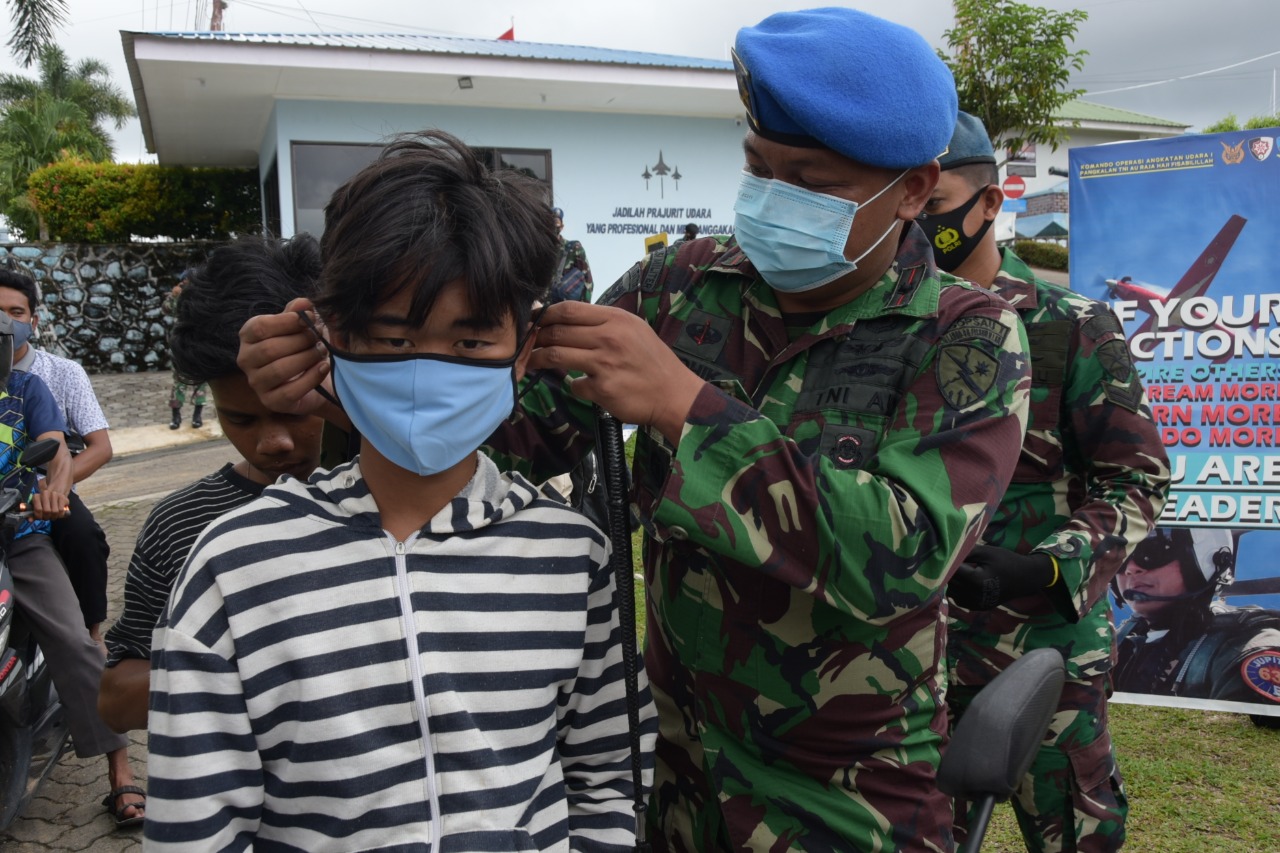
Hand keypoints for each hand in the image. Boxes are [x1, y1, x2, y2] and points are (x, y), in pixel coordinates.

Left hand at [29, 488, 69, 521]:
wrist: (55, 495)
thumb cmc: (43, 504)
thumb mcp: (36, 508)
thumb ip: (32, 515)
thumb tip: (30, 520)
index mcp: (36, 496)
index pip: (38, 509)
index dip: (39, 516)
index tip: (40, 518)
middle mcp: (45, 493)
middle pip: (47, 511)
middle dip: (47, 517)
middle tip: (46, 517)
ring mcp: (55, 495)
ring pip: (55, 511)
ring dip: (53, 516)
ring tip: (52, 516)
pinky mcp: (62, 497)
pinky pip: (61, 510)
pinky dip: (60, 515)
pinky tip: (58, 514)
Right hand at [237, 297, 333, 417]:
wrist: (317, 378)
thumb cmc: (304, 346)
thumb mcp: (301, 325)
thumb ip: (299, 312)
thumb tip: (304, 302)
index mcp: (248, 336)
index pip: (260, 327)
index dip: (287, 322)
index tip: (310, 318)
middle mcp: (246, 360)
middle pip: (270, 349)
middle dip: (300, 341)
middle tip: (319, 337)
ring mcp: (256, 382)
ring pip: (279, 370)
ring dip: (306, 358)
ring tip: (322, 351)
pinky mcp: (271, 401)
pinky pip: (290, 391)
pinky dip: (311, 378)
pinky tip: (323, 367)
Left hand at [528, 301, 704, 444]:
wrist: (675, 394)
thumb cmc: (653, 361)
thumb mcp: (633, 330)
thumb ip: (603, 324)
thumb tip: (568, 321)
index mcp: (616, 318)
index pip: (568, 309)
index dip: (545, 314)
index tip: (533, 321)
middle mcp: (609, 337)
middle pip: (557, 331)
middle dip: (536, 338)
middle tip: (526, 344)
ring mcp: (604, 363)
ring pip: (557, 356)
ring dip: (539, 359)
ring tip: (532, 362)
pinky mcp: (602, 389)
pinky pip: (575, 384)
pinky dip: (574, 386)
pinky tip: (582, 386)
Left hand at [948, 545, 1055, 609]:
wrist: (1025, 578)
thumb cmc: (1006, 561)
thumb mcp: (986, 552)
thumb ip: (965, 552)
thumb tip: (946, 552)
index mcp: (977, 581)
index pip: (952, 572)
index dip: (946, 562)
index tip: (944, 554)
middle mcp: (976, 596)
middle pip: (951, 583)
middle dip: (947, 572)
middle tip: (947, 560)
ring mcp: (977, 604)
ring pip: (952, 592)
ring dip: (951, 582)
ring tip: (957, 569)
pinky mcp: (978, 607)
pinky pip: (959, 599)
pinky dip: (957, 590)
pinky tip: (963, 580)